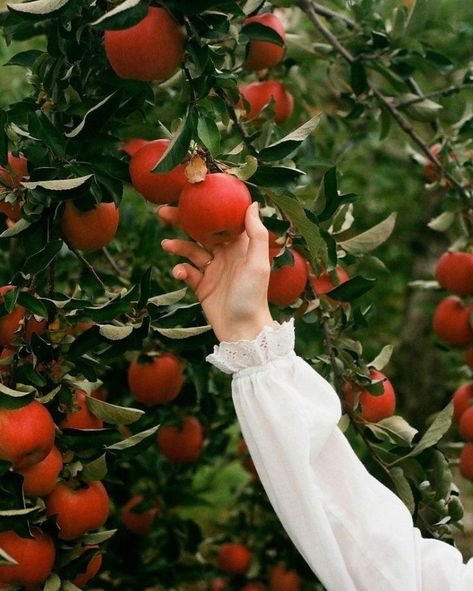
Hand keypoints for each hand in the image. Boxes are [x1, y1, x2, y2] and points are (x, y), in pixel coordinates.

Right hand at [160, 202, 273, 341]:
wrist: (243, 330)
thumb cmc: (253, 296)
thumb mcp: (258, 263)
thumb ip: (255, 234)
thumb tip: (252, 203)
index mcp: (240, 246)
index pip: (222, 220)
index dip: (207, 208)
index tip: (190, 195)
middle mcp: (226, 255)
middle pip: (201, 232)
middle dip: (183, 222)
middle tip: (163, 211)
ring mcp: (213, 271)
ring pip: (191, 251)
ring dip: (178, 246)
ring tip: (166, 244)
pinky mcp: (202, 286)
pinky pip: (187, 272)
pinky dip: (181, 270)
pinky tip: (179, 273)